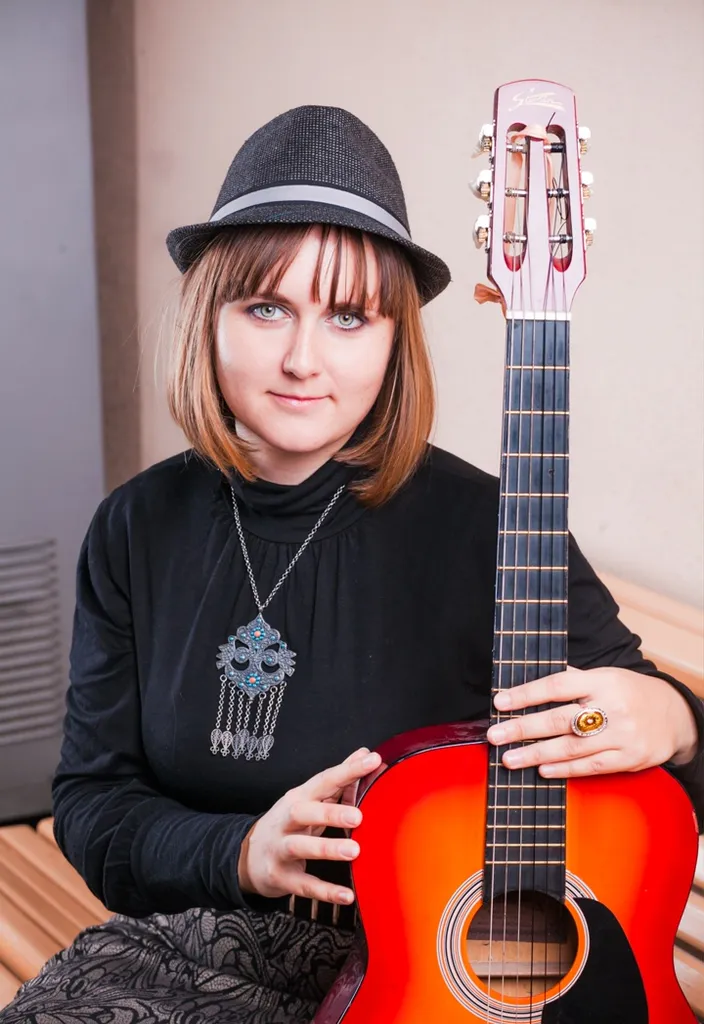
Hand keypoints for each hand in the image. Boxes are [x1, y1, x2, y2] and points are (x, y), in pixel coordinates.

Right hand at [238, 746, 381, 904]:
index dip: (348, 770)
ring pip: (301, 847)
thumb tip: (364, 753)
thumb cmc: (289, 824)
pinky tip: (346, 896)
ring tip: (353, 851)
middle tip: (358, 816)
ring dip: (326, 849)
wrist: (248, 856)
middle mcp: (286, 820)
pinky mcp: (280, 877)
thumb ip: (338, 779)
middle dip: (330, 813)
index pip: (324, 780)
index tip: (372, 760)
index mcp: (299, 798)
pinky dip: (324, 891)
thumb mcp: (309, 799)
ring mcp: (280, 848)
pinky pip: (303, 885)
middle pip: (304, 811)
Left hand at [486, 666, 698, 777]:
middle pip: (560, 719)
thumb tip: (529, 683)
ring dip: (536, 754)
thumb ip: (572, 680)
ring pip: (572, 747)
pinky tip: (542, 769)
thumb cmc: (629, 692)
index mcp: (602, 681)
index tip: (499, 702)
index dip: (526, 694)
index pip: (557, 685)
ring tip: (509, 758)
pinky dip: (564, 769)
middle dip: (523, 729)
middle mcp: (611, 707)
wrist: (674, 716)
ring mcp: (621, 735)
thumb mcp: (605, 676)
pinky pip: (590, 766)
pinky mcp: (628, 759)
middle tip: (495, 735)